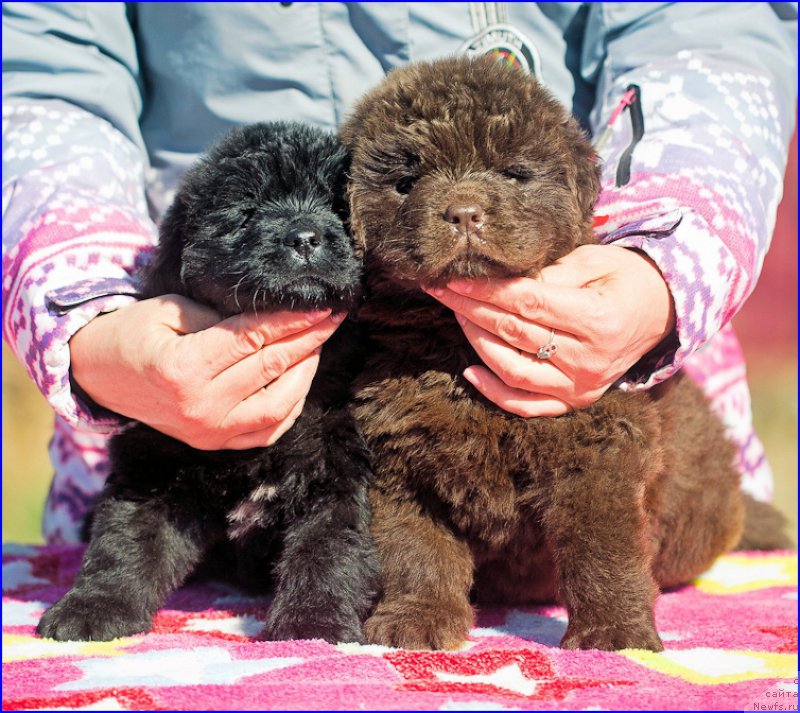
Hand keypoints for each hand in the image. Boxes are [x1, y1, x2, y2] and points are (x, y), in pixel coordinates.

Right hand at [69, 295, 344, 448]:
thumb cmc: (134, 333)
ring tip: (317, 344)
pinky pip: (267, 431)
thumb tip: (275, 318)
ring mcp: (209, 432)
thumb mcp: (170, 308)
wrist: (99, 374)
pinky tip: (300, 379)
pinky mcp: (214, 444)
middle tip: (334, 318)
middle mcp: (200, 407)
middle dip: (310, 340)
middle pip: (272, 368)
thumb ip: (222, 316)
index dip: (294, 321)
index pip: (254, 339)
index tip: (324, 305)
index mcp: (183, 369)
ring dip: (306, 373)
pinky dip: (290, 406)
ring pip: (279, 406)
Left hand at [425, 245, 674, 416]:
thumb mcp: (594, 261)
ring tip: (457, 316)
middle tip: (442, 290)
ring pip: (513, 370)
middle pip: (514, 334)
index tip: (456, 278)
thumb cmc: (624, 279)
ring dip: (477, 343)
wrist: (661, 313)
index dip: (487, 291)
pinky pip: (527, 406)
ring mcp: (581, 386)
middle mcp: (589, 360)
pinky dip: (495, 393)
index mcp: (598, 319)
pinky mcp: (575, 401)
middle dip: (471, 309)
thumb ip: (551, 272)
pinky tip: (470, 371)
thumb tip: (502, 279)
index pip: (528, 304)